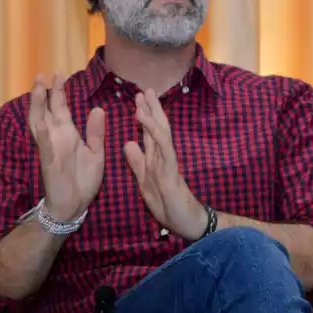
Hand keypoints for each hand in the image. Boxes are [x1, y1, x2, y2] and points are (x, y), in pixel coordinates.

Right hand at [28, 72, 104, 220]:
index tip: (58, 73)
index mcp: (68, 134)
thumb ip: (95, 132)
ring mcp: (50, 149)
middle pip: (46, 111)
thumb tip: (98, 109)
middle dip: (44, 93)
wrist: (75, 205)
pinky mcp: (50, 163)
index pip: (60, 108)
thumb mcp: (96, 153)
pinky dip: (44, 135)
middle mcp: (56, 138)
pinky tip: (43, 123)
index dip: (58, 91)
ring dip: (37, 107)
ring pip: (39, 123)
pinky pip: (46, 147)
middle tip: (43, 74)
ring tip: (37, 89)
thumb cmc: (83, 179)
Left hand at [123, 89, 207, 240]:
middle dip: (151, 108)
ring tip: (144, 99)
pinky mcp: (171, 170)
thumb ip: (137, 162)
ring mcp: (168, 161)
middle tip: (144, 89)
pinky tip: (149, 123)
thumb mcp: (144, 181)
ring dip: (152, 116)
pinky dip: (155, 134)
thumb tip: (127, 143)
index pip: (149, 133)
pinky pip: (164, 148)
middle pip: (157, 127)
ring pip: (160, 133)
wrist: (184, 222)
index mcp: (156, 158)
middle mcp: (163, 156)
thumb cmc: (167, 204)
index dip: (144, 116)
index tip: (137, 100)